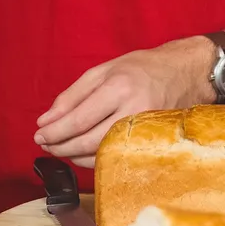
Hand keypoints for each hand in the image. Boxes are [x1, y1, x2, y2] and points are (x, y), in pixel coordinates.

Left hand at [34, 37, 213, 166]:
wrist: (186, 73)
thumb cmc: (142, 67)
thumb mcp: (104, 70)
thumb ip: (73, 95)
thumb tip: (46, 120)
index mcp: (119, 87)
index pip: (80, 119)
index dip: (55, 131)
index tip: (38, 135)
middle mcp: (134, 110)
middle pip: (89, 141)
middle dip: (61, 147)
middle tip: (45, 145)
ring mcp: (145, 130)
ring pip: (102, 154)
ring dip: (75, 155)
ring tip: (60, 148)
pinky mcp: (152, 143)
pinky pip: (116, 157)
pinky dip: (95, 158)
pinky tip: (83, 152)